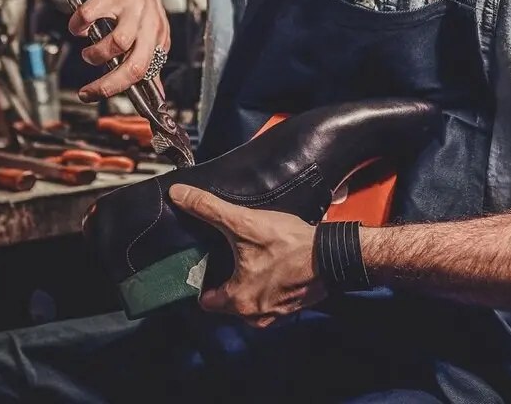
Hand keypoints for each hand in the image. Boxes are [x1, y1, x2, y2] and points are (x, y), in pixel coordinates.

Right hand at [72, 0, 170, 100]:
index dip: (122, 89)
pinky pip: (90, 16)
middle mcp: (148, 24)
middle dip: (109, 84)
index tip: (101, 96)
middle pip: (135, 65)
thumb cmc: (137, 1)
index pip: (145, 73)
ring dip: (97, 55)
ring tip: (89, 54)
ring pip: (118, 43)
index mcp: (158, 37)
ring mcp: (131, 8)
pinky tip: (78, 28)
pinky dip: (78, 26)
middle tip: (89, 91)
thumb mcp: (149, 33)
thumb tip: (155, 94)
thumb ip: (150, 64)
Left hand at [168, 183, 324, 327]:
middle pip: (227, 300)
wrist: (332, 255)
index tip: (203, 262)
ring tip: (248, 257)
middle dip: (225, 279)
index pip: (205, 300)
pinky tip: (270, 263)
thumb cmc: (288, 244)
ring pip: (249, 300)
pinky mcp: (293, 306)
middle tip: (226, 255)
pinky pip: (269, 298)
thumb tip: (178, 194)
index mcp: (238, 302)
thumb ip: (208, 209)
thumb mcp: (243, 222)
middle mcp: (255, 316)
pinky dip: (267, 285)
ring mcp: (276, 314)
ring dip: (248, 282)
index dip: (202, 280)